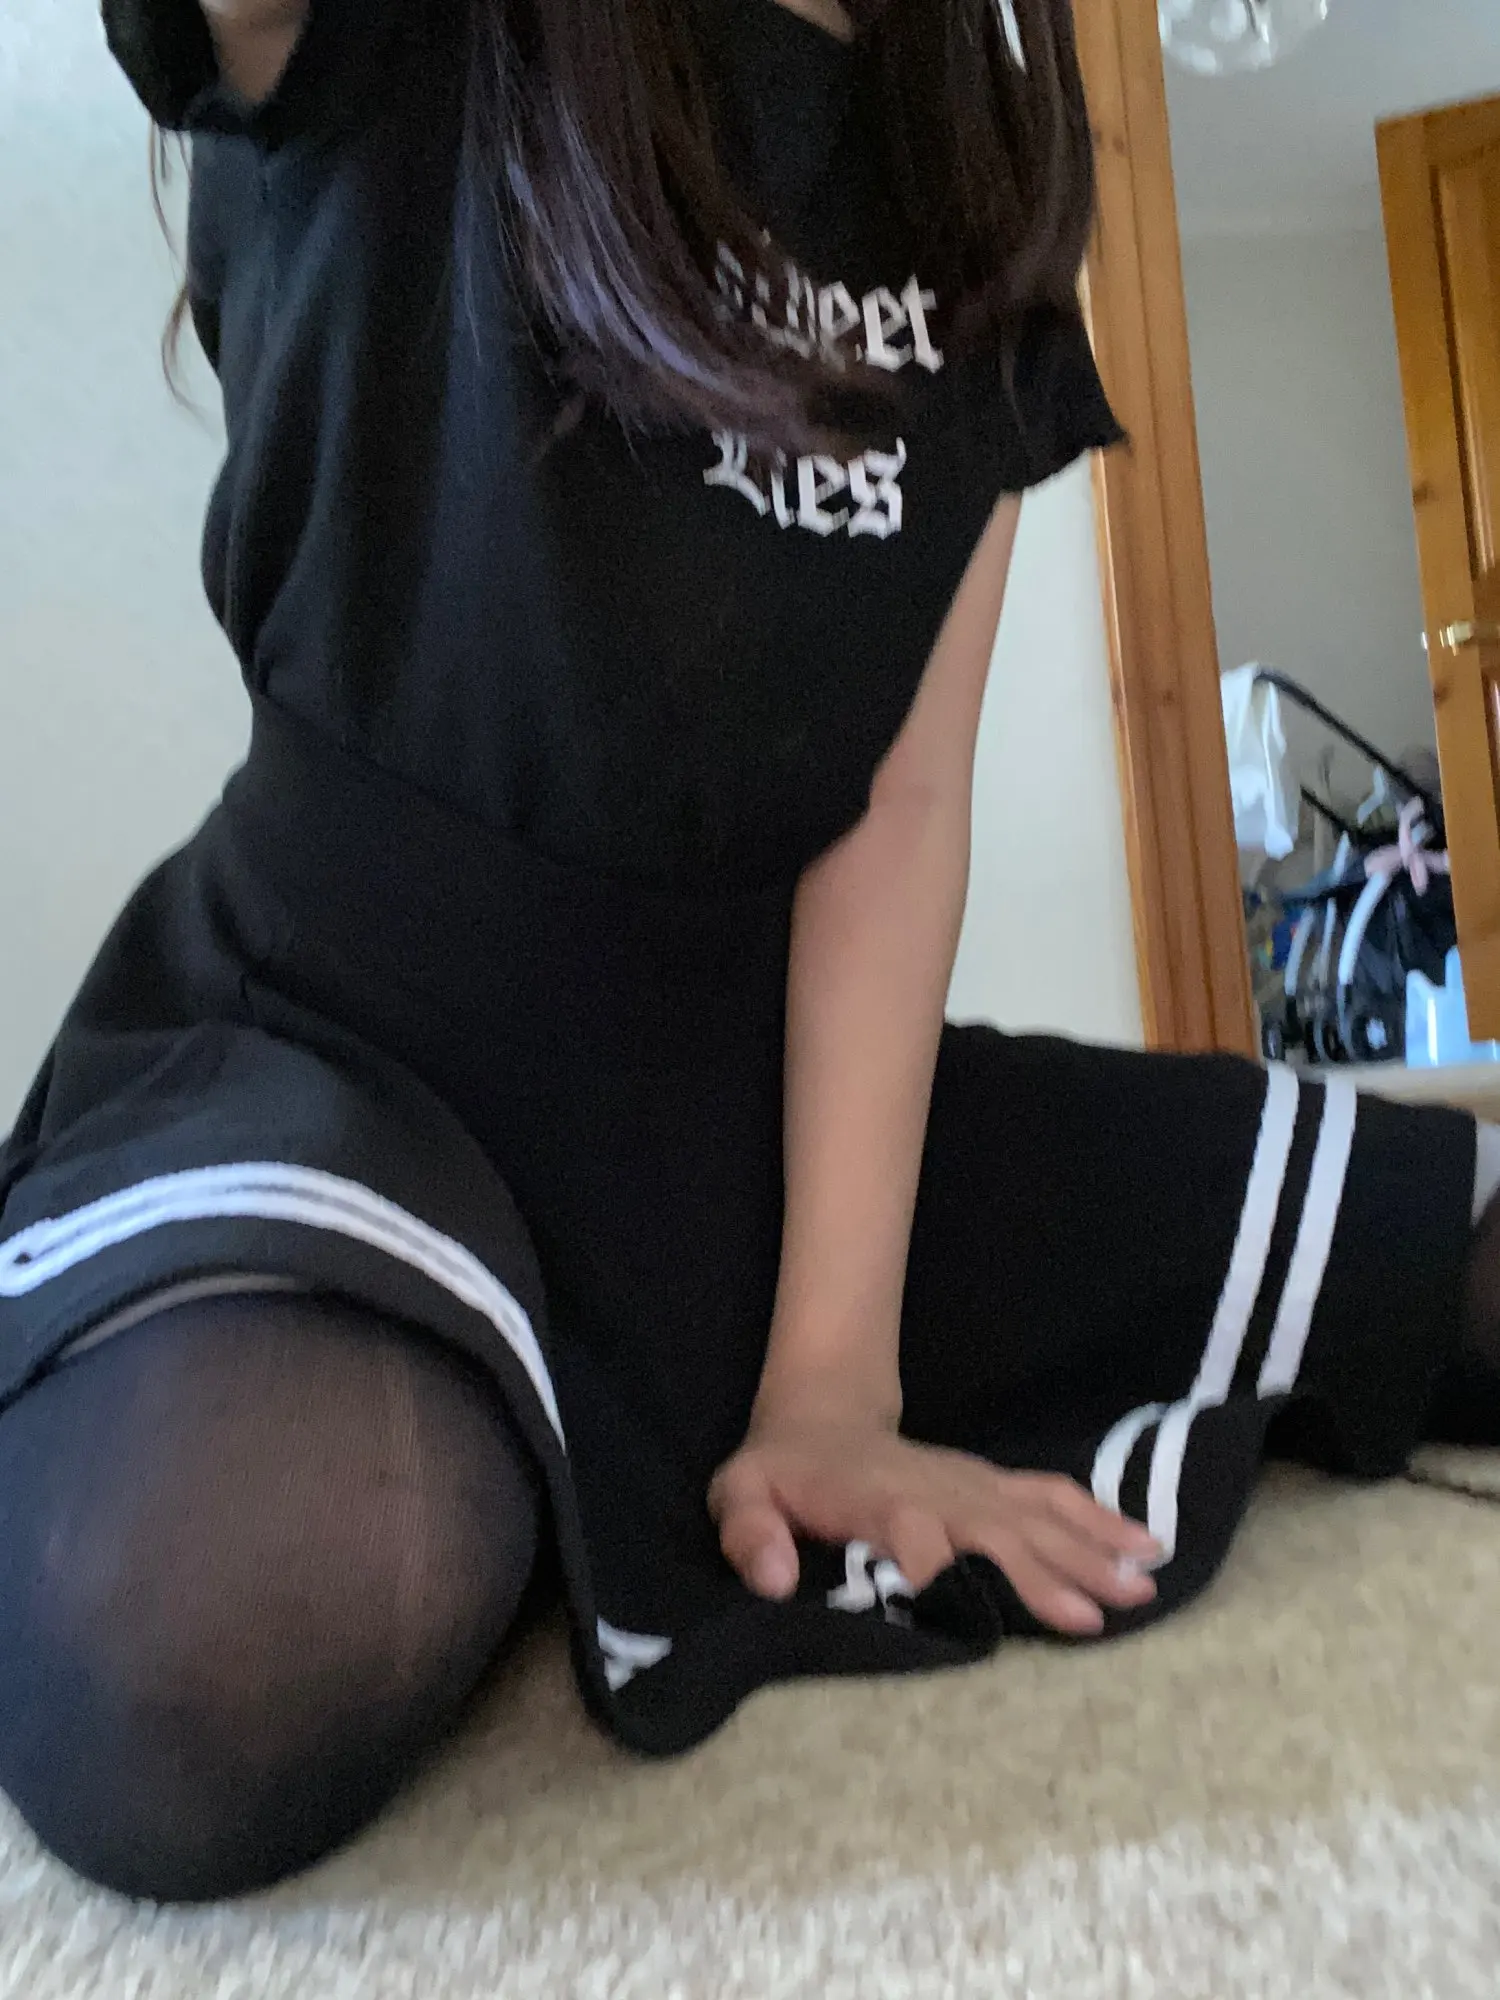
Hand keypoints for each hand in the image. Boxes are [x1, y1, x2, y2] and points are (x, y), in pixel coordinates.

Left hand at [708, 1412, 1162, 1636]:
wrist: (824, 1414)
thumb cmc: (780, 1471)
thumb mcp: (739, 1495)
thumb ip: (748, 1534)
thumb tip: (773, 1580)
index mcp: (873, 1497)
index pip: (904, 1523)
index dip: (924, 1554)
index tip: (949, 1590)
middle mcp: (934, 1490)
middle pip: (992, 1528)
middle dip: (1040, 1570)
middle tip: (1091, 1616)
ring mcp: (971, 1485)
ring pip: (1036, 1516)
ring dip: (1088, 1551)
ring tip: (1140, 1586)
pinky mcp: (993, 1485)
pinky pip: (1053, 1498)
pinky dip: (1100, 1519)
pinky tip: (1146, 1544)